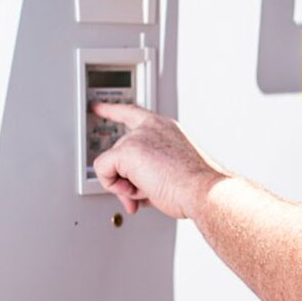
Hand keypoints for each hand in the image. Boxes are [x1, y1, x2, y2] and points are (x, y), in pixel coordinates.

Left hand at [91, 104, 228, 219]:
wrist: (203, 190)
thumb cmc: (195, 185)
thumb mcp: (171, 171)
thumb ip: (147, 172)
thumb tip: (129, 191)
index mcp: (164, 129)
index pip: (132, 114)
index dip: (112, 110)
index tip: (97, 106)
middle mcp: (151, 128)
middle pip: (119, 154)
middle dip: (127, 179)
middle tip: (144, 194)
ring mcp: (138, 138)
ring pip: (111, 165)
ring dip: (126, 186)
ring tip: (151, 190)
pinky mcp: (126, 151)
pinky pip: (102, 171)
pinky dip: (114, 186)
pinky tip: (136, 190)